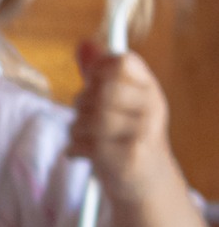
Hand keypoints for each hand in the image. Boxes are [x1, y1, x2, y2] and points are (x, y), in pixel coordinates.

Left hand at [70, 44, 176, 203]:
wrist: (147, 183)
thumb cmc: (126, 137)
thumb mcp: (119, 102)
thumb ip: (99, 74)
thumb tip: (83, 43)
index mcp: (148, 88)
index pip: (121, 61)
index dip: (97, 69)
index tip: (92, 84)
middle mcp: (151, 107)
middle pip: (101, 90)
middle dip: (81, 103)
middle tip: (83, 117)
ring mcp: (142, 133)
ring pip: (90, 119)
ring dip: (75, 129)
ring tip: (82, 137)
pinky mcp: (128, 159)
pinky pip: (86, 145)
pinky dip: (74, 149)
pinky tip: (81, 154)